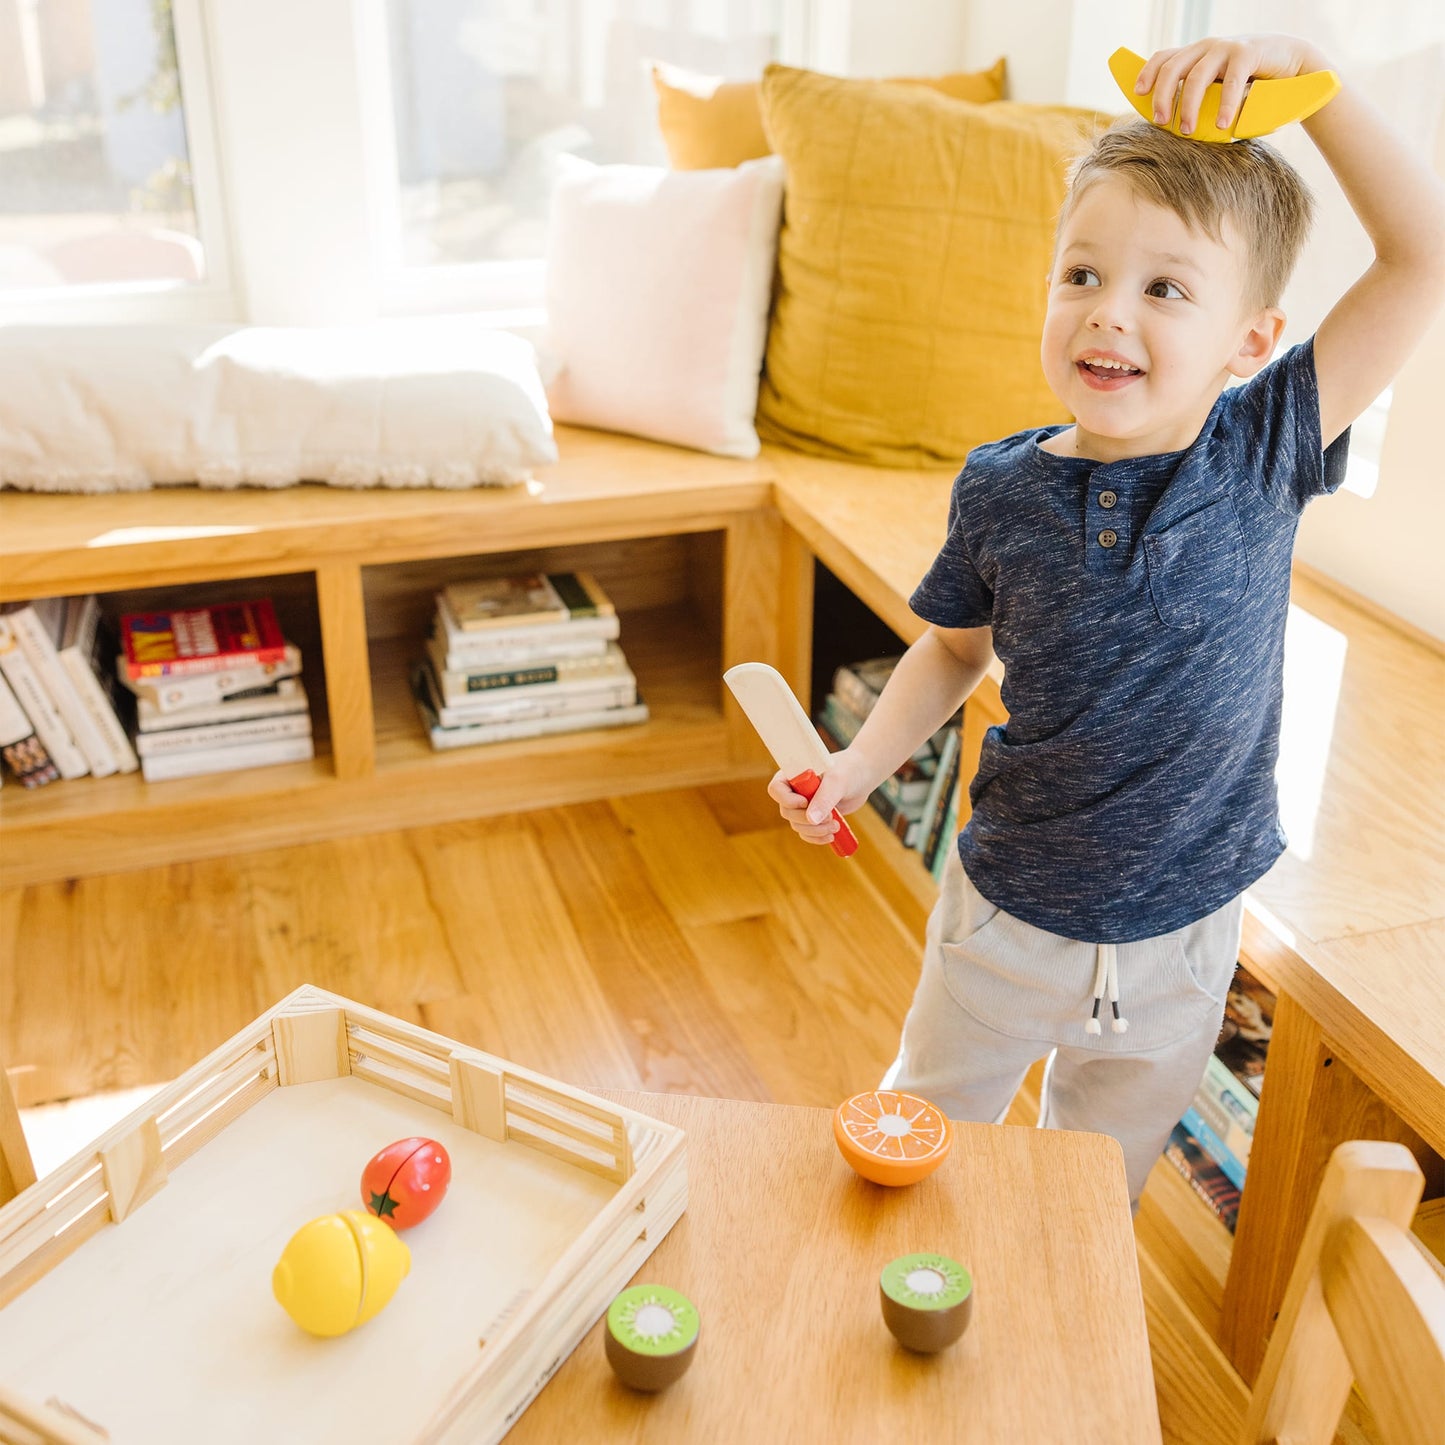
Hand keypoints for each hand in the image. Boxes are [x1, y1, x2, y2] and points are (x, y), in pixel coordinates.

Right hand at [766, 747, 874, 846]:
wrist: (863, 776)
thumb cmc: (849, 770)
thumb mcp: (837, 782)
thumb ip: (824, 799)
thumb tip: (811, 819)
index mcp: (793, 774)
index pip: (776, 789)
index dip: (788, 800)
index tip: (806, 802)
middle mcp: (794, 790)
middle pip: (787, 812)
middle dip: (807, 819)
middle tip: (830, 817)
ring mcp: (803, 805)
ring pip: (797, 825)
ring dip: (815, 830)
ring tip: (835, 825)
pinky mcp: (814, 817)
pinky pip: (807, 833)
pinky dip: (817, 837)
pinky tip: (831, 835)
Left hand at [1136, 35, 1328, 133]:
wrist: (1291, 65)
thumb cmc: (1248, 84)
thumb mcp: (1217, 89)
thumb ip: (1197, 98)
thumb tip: (1169, 126)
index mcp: (1195, 54)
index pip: (1163, 58)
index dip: (1147, 73)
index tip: (1138, 94)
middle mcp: (1206, 47)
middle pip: (1173, 68)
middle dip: (1163, 96)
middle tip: (1163, 123)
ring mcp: (1226, 47)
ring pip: (1197, 76)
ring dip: (1189, 106)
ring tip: (1188, 131)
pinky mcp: (1249, 53)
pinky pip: (1231, 80)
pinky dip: (1225, 104)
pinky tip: (1223, 124)